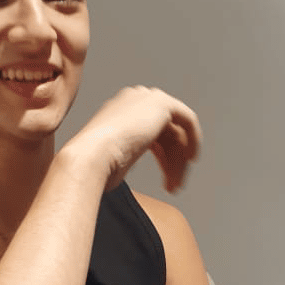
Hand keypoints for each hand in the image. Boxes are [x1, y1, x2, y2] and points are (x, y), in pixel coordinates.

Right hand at [70, 86, 201, 191]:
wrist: (90, 157)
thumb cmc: (93, 165)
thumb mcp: (111, 159)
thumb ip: (124, 154)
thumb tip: (123, 165)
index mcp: (119, 111)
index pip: (151, 132)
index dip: (162, 157)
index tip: (166, 179)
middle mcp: (133, 100)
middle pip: (165, 133)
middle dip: (171, 161)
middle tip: (173, 186)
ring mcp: (146, 98)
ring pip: (176, 132)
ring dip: (178, 161)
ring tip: (175, 185)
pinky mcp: (161, 103)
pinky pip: (187, 120)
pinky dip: (194, 139)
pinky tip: (191, 159)